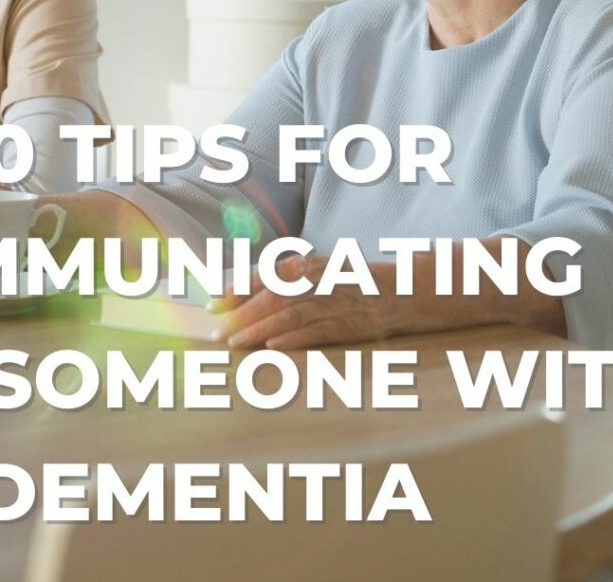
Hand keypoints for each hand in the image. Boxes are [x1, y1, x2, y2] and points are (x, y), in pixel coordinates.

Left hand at [209, 253, 387, 350]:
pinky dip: (293, 339)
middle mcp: (317, 281)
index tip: (212, 303)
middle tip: (216, 331)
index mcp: (306, 265)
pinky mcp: (348, 326)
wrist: (400, 291)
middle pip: (272, 298)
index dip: (236, 290)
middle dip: (241, 315)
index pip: (264, 277)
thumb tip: (241, 291)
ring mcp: (333, 303)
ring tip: (234, 342)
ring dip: (259, 330)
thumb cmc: (350, 283)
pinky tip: (272, 347)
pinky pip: (316, 332)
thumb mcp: (316, 271)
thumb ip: (283, 280)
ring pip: (289, 316)